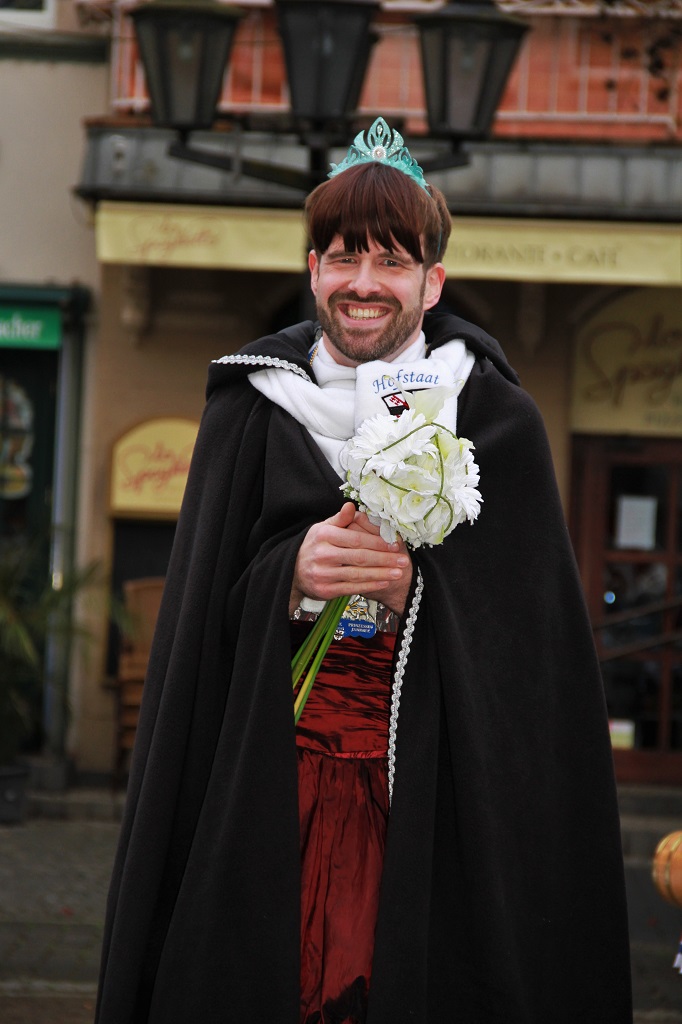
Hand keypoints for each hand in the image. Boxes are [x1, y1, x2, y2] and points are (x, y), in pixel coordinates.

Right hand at [290, 502, 410, 615]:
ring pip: (358, 574)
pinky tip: (383, 582)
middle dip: (384, 559)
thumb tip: (351, 505)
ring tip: (398, 573)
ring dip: (381, 574)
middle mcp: (322, 555)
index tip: (395, 545)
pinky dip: (370, 585)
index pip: (356, 539)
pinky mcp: (325, 590)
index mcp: (324, 536)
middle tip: (403, 560)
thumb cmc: (315, 546)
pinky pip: (352, 588)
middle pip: (360, 557)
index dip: (378, 543)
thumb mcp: (323, 528)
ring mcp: (323, 574)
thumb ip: (340, 519)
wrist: (293, 571)